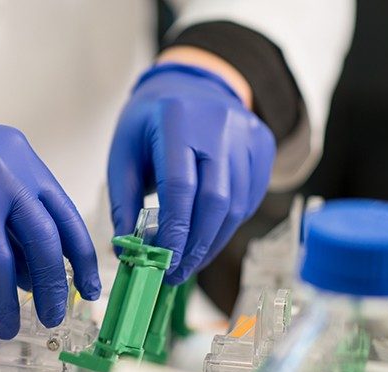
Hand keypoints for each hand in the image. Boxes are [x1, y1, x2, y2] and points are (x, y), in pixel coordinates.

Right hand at [0, 87, 100, 338]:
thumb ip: (13, 215)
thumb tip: (36, 276)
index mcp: (22, 158)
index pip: (65, 215)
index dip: (82, 258)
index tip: (89, 289)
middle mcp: (1, 170)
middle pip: (42, 240)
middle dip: (52, 286)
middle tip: (52, 316)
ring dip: (6, 302)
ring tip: (9, 326)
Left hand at [108, 63, 275, 284]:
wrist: (191, 82)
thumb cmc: (150, 121)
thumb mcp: (124, 152)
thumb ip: (123, 200)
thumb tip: (127, 249)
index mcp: (177, 119)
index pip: (180, 186)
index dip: (174, 231)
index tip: (163, 262)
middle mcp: (219, 123)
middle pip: (216, 199)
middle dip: (197, 245)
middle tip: (177, 273)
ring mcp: (247, 133)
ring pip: (238, 203)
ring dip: (214, 240)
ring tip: (190, 263)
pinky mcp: (263, 144)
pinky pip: (250, 196)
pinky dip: (229, 223)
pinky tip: (208, 235)